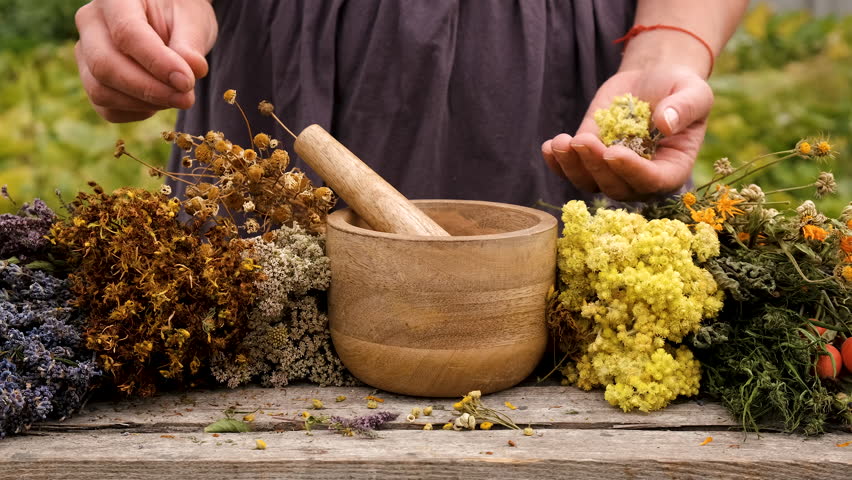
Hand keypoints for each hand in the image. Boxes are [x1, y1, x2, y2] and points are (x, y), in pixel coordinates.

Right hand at [74, 0, 217, 122]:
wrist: (169, 22)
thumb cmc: (180, 15)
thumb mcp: (193, 20)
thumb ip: (191, 45)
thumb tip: (192, 69)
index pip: (126, 33)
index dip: (157, 63)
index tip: (187, 82)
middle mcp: (90, 23)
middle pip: (105, 66)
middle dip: (149, 90)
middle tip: (186, 98)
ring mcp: (85, 53)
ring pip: (101, 91)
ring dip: (145, 104)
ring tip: (177, 96)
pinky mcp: (91, 80)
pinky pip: (107, 108)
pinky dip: (137, 112)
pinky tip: (161, 101)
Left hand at [542, 65, 713, 200]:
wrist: (652, 80)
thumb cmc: (679, 88)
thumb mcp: (693, 92)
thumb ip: (684, 108)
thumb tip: (665, 124)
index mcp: (671, 169)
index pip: (652, 182)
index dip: (631, 171)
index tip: (613, 152)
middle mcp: (640, 178)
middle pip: (616, 188)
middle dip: (596, 167)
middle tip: (583, 140)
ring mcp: (612, 171)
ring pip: (589, 183)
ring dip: (571, 167)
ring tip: (561, 142)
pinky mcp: (590, 158)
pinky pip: (570, 171)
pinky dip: (556, 163)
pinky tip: (548, 147)